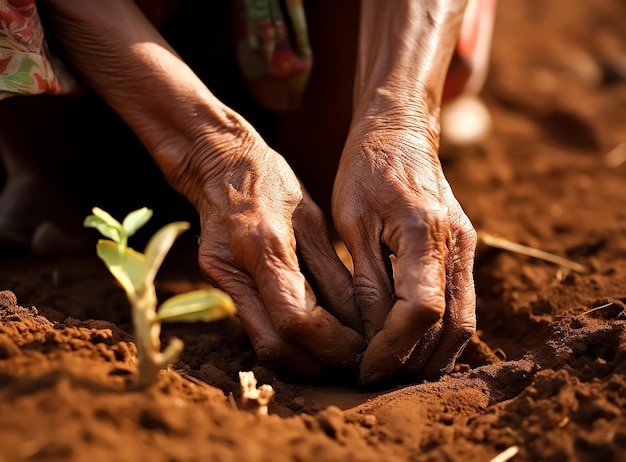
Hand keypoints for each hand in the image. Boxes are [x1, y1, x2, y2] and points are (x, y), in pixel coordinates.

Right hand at [185, 132, 364, 376]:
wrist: (218, 165)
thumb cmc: (272, 182)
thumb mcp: (313, 219)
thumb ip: (332, 273)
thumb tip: (359, 321)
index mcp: (264, 244)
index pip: (297, 320)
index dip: (333, 344)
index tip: (362, 348)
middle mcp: (235, 270)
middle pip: (276, 346)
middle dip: (320, 363)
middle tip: (354, 361)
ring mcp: (221, 280)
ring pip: (263, 345)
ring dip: (304, 359)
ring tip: (339, 354)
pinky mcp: (219, 284)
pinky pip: (255, 328)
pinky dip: (287, 341)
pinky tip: (313, 337)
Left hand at [332, 120, 476, 383]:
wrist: (400, 132)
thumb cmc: (367, 170)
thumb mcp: (352, 221)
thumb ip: (367, 279)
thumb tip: (373, 335)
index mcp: (424, 232)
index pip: (420, 310)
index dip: (392, 347)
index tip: (364, 368)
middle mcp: (457, 245)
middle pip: (451, 326)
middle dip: (414, 361)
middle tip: (376, 379)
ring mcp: (467, 248)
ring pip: (463, 321)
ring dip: (431, 354)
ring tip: (392, 371)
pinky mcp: (465, 250)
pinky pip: (461, 304)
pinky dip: (440, 334)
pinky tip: (412, 346)